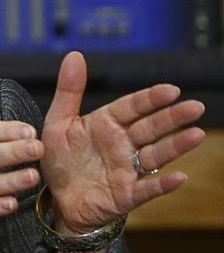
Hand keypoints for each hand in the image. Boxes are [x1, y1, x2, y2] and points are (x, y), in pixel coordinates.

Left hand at [41, 51, 205, 233]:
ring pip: (155, 154)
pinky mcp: (127, 194)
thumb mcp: (58, 122)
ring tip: (196, 135)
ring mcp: (127, 169)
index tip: (171, 90)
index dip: (151, 99)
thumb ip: (69, 90)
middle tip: (195, 106)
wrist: (56, 198)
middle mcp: (122, 144)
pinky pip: (147, 189)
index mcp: (106, 123)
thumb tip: (75, 55)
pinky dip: (163, 184)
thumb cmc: (59, 158)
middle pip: (151, 127)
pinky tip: (178, 177)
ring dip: (176, 146)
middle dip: (172, 117)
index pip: (132, 107)